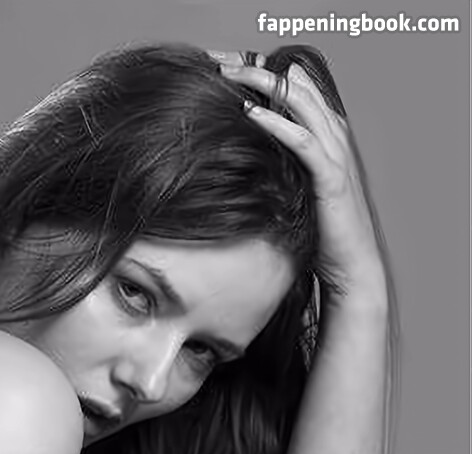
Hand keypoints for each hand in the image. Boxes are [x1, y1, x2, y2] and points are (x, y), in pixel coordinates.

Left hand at [214, 52, 385, 299]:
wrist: (351, 268)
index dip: (268, 76)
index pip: (298, 93)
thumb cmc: (322, 236)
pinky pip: (303, 142)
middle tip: (225, 62)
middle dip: (260, 71)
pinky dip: (278, 124)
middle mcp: (334, 140)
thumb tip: (252, 158)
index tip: (232, 67)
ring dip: (266, 86)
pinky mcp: (331, 179)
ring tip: (233, 74)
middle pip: (297, 90)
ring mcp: (335, 157)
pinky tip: (252, 112)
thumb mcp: (298, 193)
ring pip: (302, 105)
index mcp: (327, 140)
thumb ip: (283, 169)